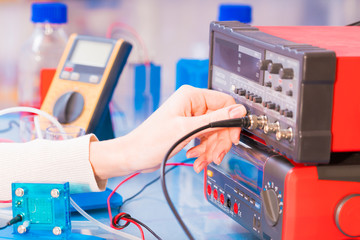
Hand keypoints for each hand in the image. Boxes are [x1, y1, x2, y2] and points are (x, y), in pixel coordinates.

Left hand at [90, 85, 245, 179]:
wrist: (135, 156)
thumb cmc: (151, 140)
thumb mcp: (186, 130)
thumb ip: (214, 120)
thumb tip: (237, 111)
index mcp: (192, 96)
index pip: (225, 103)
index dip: (232, 122)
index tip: (233, 138)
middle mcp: (192, 105)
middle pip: (221, 121)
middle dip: (219, 141)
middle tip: (215, 155)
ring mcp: (191, 118)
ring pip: (214, 133)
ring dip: (210, 149)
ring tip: (201, 160)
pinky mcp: (189, 130)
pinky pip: (205, 140)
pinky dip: (203, 152)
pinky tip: (195, 158)